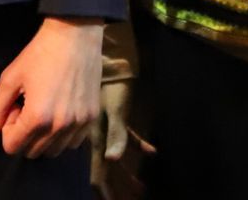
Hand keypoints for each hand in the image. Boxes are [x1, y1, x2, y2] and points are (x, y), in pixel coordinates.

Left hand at [0, 17, 101, 158]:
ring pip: (53, 151)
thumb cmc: (40, 53)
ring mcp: (78, 124)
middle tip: (28, 106)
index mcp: (37, 117)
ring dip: (43, 137)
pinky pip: (73, 143)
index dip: (7, 129)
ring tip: (45, 108)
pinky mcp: (91, 118)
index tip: (14, 108)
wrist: (75, 34)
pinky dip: (63, 135)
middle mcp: (60, 126)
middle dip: (24, 134)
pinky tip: (60, 111)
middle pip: (32, 152)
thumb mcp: (10, 77)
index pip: (12, 147)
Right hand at [89, 78, 152, 197]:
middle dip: (117, 190)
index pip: (97, 175)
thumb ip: (116, 135)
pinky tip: (152, 151)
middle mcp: (98, 139)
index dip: (104, 193)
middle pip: (107, 173)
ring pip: (116, 160)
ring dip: (127, 175)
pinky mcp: (117, 119)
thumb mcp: (115, 110)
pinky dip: (139, 148)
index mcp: (95, 139)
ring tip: (141, 188)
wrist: (109, 60)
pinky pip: (128, 139)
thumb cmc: (111, 85)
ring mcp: (107, 130)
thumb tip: (112, 160)